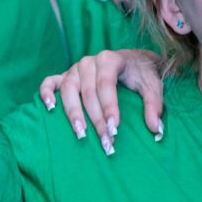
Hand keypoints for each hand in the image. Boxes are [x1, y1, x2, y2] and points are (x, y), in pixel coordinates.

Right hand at [37, 50, 164, 153]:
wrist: (133, 60)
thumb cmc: (142, 74)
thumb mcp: (153, 85)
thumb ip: (154, 105)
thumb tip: (155, 129)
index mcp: (110, 59)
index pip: (106, 84)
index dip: (109, 107)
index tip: (114, 129)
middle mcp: (89, 62)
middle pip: (88, 92)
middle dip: (96, 119)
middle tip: (105, 142)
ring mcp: (74, 69)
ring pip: (68, 90)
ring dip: (73, 113)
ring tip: (81, 133)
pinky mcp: (65, 76)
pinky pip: (49, 83)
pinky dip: (46, 94)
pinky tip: (50, 109)